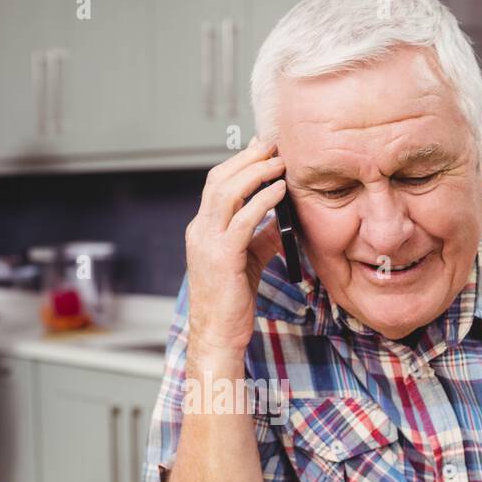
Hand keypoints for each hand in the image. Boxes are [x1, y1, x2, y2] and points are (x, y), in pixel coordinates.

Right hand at [184, 136, 290, 358]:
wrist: (217, 335)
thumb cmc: (230, 303)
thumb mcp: (247, 262)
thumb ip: (261, 238)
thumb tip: (281, 219)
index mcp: (202, 230)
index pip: (216, 184)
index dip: (239, 162)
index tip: (262, 148)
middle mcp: (200, 230)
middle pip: (219, 180)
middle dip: (247, 158)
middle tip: (273, 146)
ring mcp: (208, 243)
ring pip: (227, 192)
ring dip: (256, 172)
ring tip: (279, 163)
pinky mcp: (222, 257)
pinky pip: (243, 219)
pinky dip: (262, 200)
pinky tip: (280, 191)